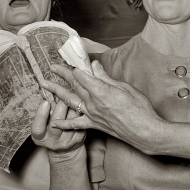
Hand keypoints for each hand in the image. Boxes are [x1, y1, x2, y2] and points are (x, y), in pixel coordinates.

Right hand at [31, 99, 85, 154]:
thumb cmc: (50, 131)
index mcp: (40, 138)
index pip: (38, 127)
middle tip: (63, 96)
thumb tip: (47, 90)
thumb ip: (44, 113)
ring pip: (72, 117)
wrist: (65, 150)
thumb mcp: (43, 126)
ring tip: (73, 99)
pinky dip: (81, 111)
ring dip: (73, 105)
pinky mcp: (79, 138)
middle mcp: (53, 141)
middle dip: (61, 104)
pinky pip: (81, 120)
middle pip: (57, 120)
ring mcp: (67, 141)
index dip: (41, 115)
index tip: (45, 102)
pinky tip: (82, 106)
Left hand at [41, 61, 162, 153]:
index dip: (76, 65)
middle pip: (75, 85)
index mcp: (101, 90)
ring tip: (45, 85)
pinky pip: (76, 123)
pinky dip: (64, 122)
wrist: (144, 131)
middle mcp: (93, 102)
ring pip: (70, 100)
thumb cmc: (139, 108)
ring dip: (57, 91)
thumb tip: (94, 66)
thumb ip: (106, 78)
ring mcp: (92, 114)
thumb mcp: (124, 88)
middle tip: (53, 67)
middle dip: (63, 74)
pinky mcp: (94, 125)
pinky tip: (54, 121)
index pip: (82, 75)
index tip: (72, 58)